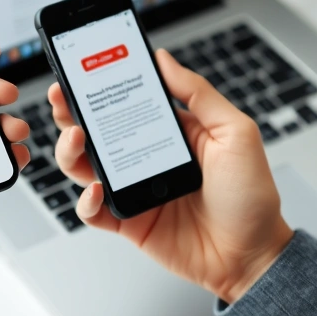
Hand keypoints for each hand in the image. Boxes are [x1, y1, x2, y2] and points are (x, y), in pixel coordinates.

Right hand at [50, 49, 291, 302]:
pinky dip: (86, 200)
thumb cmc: (252, 196)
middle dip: (72, 112)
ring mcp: (134, 190)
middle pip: (95, 130)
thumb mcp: (235, 132)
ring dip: (70, 151)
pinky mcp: (128, 222)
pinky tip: (96, 190)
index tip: (82, 69)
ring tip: (76, 138)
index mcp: (167, 131)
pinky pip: (93, 211)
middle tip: (63, 98)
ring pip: (84, 167)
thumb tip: (163, 59)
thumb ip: (198, 94)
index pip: (125, 101)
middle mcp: (145, 157)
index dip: (100, 86)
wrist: (253, 255)